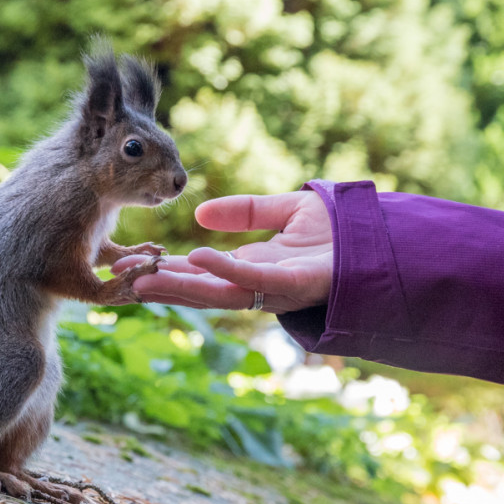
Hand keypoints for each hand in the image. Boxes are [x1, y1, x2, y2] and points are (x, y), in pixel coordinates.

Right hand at [112, 191, 332, 313]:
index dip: (166, 269)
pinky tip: (197, 258)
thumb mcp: (284, 210)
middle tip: (118, 280)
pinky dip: (224, 271)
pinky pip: (253, 279)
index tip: (132, 263)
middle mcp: (258, 284)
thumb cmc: (342, 230)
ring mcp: (275, 288)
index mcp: (253, 269)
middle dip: (160, 286)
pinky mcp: (296, 284)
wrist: (385, 237)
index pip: (200, 273)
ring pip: (218, 292)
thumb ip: (244, 212)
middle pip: (200, 289)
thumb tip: (199, 215)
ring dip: (179, 288)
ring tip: (141, 280)